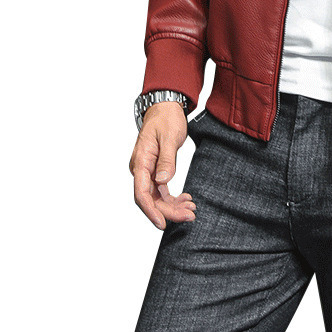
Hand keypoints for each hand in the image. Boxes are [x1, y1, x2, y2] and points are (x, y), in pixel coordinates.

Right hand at [129, 101, 196, 229]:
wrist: (165, 108)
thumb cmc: (166, 119)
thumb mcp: (170, 137)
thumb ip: (167, 160)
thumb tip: (162, 181)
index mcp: (140, 161)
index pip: (141, 193)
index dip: (151, 211)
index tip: (163, 223)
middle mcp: (141, 169)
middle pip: (150, 199)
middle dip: (168, 211)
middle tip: (189, 216)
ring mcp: (147, 171)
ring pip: (157, 197)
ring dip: (172, 206)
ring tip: (191, 210)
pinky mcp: (155, 171)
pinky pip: (161, 190)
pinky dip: (173, 198)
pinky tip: (185, 200)